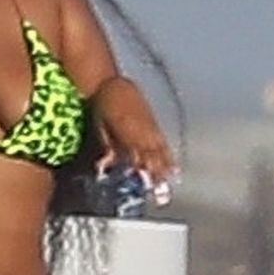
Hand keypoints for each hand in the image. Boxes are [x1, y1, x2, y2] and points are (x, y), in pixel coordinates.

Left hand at [88, 77, 176, 193]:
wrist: (115, 85)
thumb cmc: (103, 107)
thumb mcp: (100, 127)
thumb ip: (106, 146)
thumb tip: (105, 165)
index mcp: (127, 131)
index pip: (136, 153)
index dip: (141, 169)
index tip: (145, 183)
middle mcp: (141, 130)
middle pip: (151, 154)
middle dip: (156, 171)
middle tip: (160, 189)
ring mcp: (150, 127)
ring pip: (160, 149)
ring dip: (165, 165)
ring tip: (170, 181)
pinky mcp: (154, 124)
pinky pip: (163, 141)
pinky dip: (168, 154)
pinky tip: (173, 166)